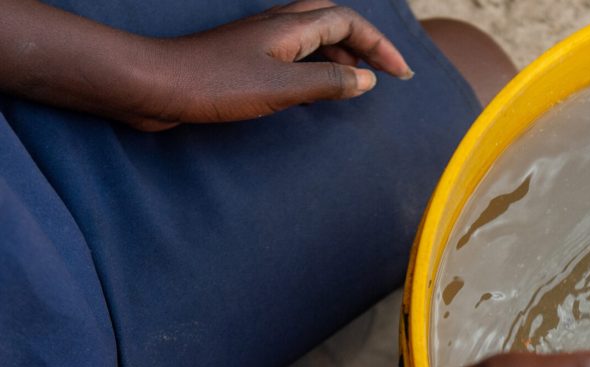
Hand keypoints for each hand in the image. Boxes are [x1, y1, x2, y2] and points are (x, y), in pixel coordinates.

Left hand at [0, 1, 411, 130]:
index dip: (379, 46)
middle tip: (385, 72)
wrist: (157, 86)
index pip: (348, 22)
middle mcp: (277, 27)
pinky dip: (317, 67)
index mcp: (290, 27)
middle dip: (364, 43)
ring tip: (359, 83)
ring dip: (341, 55)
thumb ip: (327, 81)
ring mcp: (260, 42)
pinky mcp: (245, 61)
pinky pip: (294, 56)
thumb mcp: (282, 87)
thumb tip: (366, 79)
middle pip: (333, 21)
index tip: (401, 75)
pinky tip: (317, 91)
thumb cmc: (215, 84)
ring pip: (313, 37)